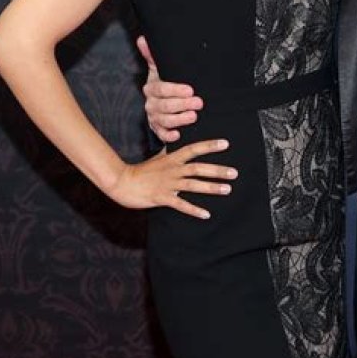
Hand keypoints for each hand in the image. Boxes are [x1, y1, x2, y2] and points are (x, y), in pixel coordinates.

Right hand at [109, 139, 237, 218]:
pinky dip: (194, 209)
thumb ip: (168, 152)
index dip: (209, 146)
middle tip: (234, 173)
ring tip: (227, 189)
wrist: (122, 182)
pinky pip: (181, 204)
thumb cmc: (140, 171)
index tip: (226, 143)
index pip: (193, 149)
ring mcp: (168, 184)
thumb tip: (174, 145)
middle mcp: (172, 170)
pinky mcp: (162, 197)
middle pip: (198, 168)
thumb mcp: (156, 158)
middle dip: (217, 170)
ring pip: (193, 185)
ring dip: (211, 187)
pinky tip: (206, 214)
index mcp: (172, 159)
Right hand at [137, 35, 203, 143]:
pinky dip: (169, 135)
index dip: (175, 90)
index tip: (190, 90)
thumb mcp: (160, 69)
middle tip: (199, 103)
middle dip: (182, 104)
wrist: (163, 102)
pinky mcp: (158, 129)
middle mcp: (151, 103)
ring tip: (194, 116)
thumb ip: (152, 55)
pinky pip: (161, 134)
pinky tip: (178, 135)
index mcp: (152, 87)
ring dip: (179, 119)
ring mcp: (154, 117)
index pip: (161, 89)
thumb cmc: (165, 83)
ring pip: (165, 120)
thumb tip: (142, 39)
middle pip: (165, 106)